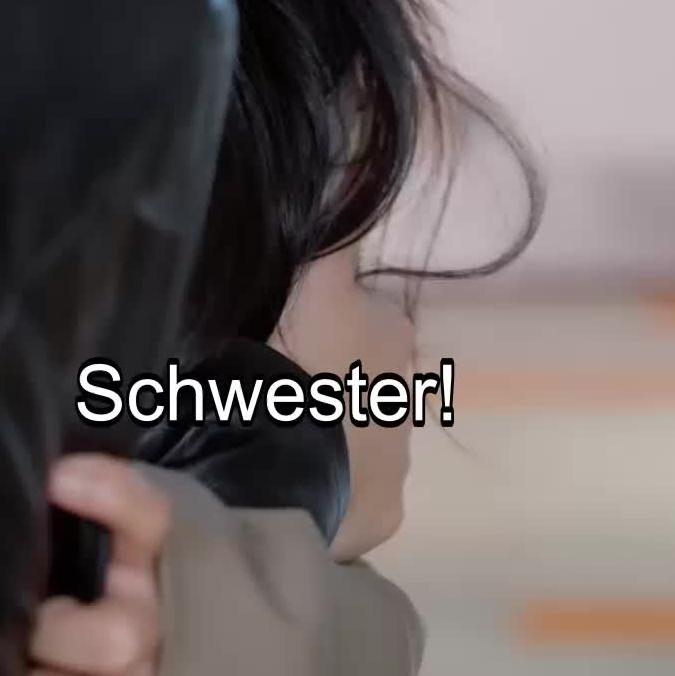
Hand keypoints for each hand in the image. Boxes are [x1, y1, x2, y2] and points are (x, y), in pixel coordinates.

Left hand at [25, 454, 170, 675]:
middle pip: (116, 639)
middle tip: (36, 626)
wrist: (210, 661)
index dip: (107, 495)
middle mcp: (164, 626)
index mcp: (167, 558)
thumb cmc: (133, 580)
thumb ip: (102, 505)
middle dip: (54, 633)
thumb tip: (43, 479)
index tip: (56, 481)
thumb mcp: (130, 531)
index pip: (147, 515)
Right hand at [271, 244, 415, 562]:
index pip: (359, 319)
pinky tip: (284, 484)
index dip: (316, 324)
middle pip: (359, 383)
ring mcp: (398, 464)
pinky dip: (321, 491)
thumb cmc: (293, 353)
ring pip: (353, 443)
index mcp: (393, 335)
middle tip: (266, 389)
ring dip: (321, 439)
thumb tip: (365, 158)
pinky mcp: (379, 516)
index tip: (274, 335)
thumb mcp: (311, 273)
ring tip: (268, 439)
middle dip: (326, 385)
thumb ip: (336, 226)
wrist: (281, 454)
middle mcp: (408, 397)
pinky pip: (347, 498)